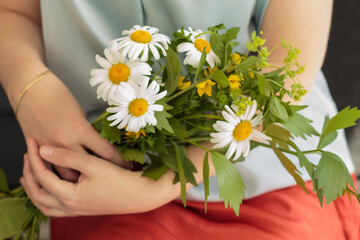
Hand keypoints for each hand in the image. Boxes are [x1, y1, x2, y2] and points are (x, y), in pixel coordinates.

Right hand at [16, 71, 130, 180]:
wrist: (29, 88)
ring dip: (80, 179)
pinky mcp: (37, 150)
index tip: (128, 165)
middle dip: (102, 173)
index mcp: (80, 129)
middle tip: (113, 177)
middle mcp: (65, 142)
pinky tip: (69, 177)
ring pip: (67, 175)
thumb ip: (87, 131)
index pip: (106, 152)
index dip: (120, 160)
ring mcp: (50, 148)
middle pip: (88, 168)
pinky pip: (50, 169)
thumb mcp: (80, 112)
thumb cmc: (58, 95)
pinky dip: (60, 174)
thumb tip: (96, 145)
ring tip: (91, 181)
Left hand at [20, 138, 173, 216]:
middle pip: (38, 194)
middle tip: (27, 156)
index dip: (34, 158)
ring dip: (35, 189)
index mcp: (69, 196)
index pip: (42, 176)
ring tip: (31, 174)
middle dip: (29, 174)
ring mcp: (76, 210)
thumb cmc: (120, 179)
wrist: (140, 195)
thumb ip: (68, 157)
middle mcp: (69, 207)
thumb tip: (43, 151)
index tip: (31, 143)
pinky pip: (55, 207)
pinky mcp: (83, 209)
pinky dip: (47, 197)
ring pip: (44, 204)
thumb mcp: (94, 164)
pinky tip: (51, 186)